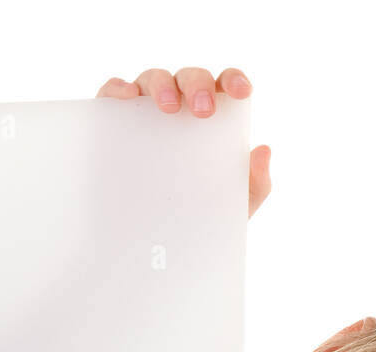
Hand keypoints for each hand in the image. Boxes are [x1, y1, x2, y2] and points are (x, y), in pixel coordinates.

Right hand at [96, 67, 271, 218]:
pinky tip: (127, 96)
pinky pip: (113, 93)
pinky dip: (118, 88)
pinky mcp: (114, 121)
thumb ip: (255, 184)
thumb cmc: (198, 218)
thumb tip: (263, 150)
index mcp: (211, 118)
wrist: (154, 249)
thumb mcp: (234, 207)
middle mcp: (179, 106)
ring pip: (153, 79)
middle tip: (203, 111)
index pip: (224, 86)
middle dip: (198, 86)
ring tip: (168, 108)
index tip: (241, 93)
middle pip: (189, 78)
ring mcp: (146, 111)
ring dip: (162, 85)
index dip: (234, 81)